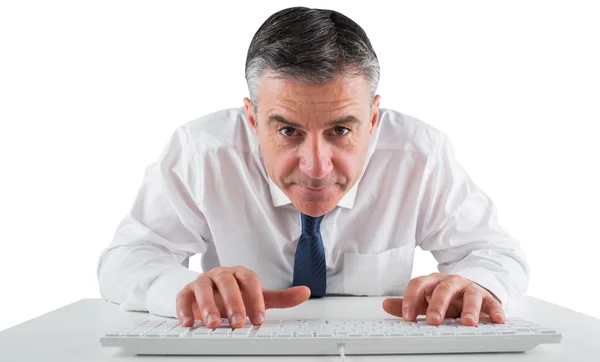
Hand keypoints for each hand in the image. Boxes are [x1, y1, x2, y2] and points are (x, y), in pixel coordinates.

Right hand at [176, 266, 309, 327]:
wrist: (210, 293)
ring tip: (214, 323)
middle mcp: (221, 274)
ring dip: (208, 306)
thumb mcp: (258, 297)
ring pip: (203, 287)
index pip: (249, 281)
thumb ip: (281, 297)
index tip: (259, 319)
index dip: (255, 299)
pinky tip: (189, 323)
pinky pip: (183, 297)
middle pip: (227, 283)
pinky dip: (184, 309)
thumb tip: (306, 292)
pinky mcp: (186, 291)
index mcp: (240, 273)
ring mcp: (203, 281)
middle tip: (238, 322)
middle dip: (233, 303)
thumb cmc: (236, 295)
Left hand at [382, 273, 503, 325]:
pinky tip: (497, 320)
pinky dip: (496, 311)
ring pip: (470, 296)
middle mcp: (452, 283)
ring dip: (469, 309)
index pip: (418, 285)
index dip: (411, 299)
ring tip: (467, 322)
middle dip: (438, 305)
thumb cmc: (448, 295)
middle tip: (433, 320)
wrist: (473, 286)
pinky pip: (493, 303)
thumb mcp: (427, 298)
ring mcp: (470, 289)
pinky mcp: (488, 297)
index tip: (407, 316)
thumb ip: (409, 302)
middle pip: (443, 290)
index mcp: (433, 282)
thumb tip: (385, 305)